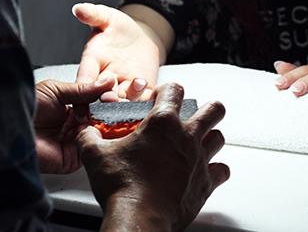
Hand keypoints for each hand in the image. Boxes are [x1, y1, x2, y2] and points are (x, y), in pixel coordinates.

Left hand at [34, 78, 114, 173]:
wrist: (9, 131)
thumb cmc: (25, 108)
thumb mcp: (56, 90)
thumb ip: (83, 89)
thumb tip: (107, 81)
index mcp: (71, 107)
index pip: (97, 102)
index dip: (107, 96)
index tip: (114, 90)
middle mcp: (76, 124)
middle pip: (104, 117)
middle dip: (112, 107)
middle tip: (116, 100)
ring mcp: (77, 140)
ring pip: (103, 132)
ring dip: (111, 121)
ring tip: (114, 110)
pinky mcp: (76, 157)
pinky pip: (95, 148)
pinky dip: (103, 138)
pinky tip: (106, 126)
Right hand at [73, 3, 159, 101]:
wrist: (141, 38)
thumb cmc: (119, 29)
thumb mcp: (107, 18)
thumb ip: (94, 15)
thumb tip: (79, 9)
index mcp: (91, 63)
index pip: (83, 78)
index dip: (83, 87)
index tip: (85, 89)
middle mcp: (105, 79)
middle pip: (100, 95)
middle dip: (104, 98)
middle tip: (109, 97)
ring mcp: (122, 87)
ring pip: (121, 101)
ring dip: (125, 99)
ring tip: (132, 87)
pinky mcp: (141, 91)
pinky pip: (141, 99)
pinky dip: (142, 98)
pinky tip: (145, 86)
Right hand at [77, 83, 229, 230]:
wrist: (138, 217)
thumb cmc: (121, 186)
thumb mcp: (95, 155)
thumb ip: (89, 138)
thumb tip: (85, 132)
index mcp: (162, 123)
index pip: (175, 90)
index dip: (168, 90)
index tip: (162, 97)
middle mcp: (186, 137)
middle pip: (213, 110)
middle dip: (207, 109)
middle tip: (195, 114)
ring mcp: (199, 159)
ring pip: (219, 138)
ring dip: (211, 137)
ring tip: (201, 140)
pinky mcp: (205, 183)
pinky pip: (222, 170)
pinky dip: (216, 169)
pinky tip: (206, 171)